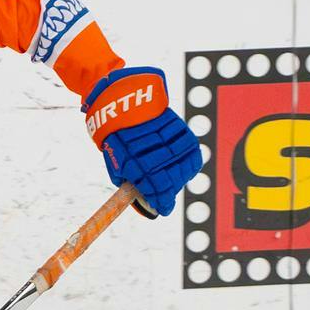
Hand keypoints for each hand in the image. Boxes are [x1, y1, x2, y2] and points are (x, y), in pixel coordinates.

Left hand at [81, 66, 203, 216]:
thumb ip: (129, 181)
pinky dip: (188, 165)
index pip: (158, 190)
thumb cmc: (117, 135)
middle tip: (164, 196)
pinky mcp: (182, 131)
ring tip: (171, 180)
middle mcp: (159, 153)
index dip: (162, 203)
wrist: (124, 100)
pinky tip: (181, 167)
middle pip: (172, 182)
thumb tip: (141, 199)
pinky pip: (192, 155)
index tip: (162, 209)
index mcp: (140, 164)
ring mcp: (173, 141)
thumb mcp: (116, 161)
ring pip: (184, 170)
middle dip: (168, 193)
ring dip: (178, 179)